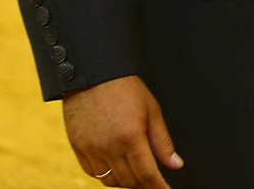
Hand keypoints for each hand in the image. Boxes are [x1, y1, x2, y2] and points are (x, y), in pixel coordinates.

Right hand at [62, 75, 180, 188]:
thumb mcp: (152, 111)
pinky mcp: (77, 147)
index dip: (157, 187)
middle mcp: (109, 146)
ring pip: (109, 181)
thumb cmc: (126, 90)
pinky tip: (115, 167)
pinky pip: (92, 172)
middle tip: (152, 181)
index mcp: (131, 137)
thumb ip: (163, 142)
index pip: (146, 174)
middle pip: (128, 181)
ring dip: (124, 181)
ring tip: (134, 173)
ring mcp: (90, 149)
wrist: (94, 76)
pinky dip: (105, 175)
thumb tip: (175, 165)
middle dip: (143, 184)